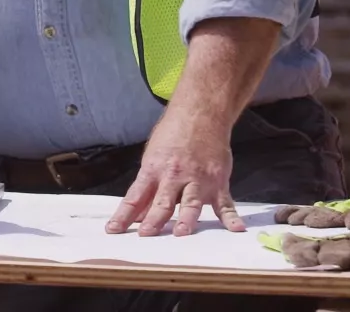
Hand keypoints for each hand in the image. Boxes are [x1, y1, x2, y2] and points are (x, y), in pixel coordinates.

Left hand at [106, 108, 240, 236]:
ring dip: (186, 219)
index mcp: (153, 170)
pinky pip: (224, 203)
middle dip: (153, 220)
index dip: (124, 215)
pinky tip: (236, 229)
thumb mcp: (153, 157)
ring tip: (181, 234)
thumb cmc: (173, 135)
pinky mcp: (218, 182)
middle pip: (162, 202)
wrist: (200, 114)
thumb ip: (148, 187)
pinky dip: (231, 217)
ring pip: (191, 203)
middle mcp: (174, 176)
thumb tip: (139, 215)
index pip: (134, 197)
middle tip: (145, 236)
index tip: (113, 230)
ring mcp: (198, 180)